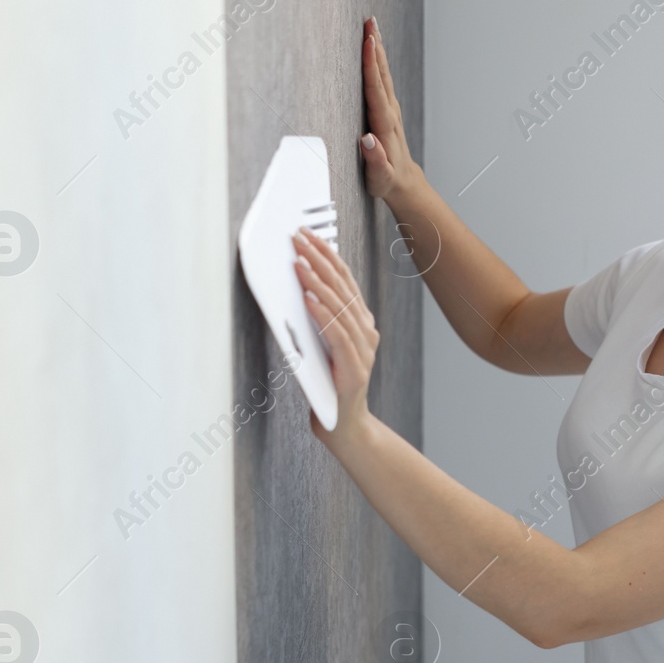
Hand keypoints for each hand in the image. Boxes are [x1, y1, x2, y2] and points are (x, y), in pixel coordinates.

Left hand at [291, 226, 376, 444]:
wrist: (343, 426)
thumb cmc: (328, 386)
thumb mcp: (322, 344)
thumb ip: (318, 320)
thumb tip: (297, 287)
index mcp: (361, 323)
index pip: (345, 281)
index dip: (327, 255)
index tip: (308, 236)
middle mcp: (367, 332)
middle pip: (343, 288)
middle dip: (319, 259)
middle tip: (298, 240)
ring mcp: (364, 350)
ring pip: (340, 308)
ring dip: (317, 283)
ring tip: (299, 264)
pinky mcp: (354, 369)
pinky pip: (338, 335)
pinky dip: (322, 315)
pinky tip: (309, 300)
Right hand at [359, 16, 421, 202]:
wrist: (403, 182)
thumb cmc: (388, 181)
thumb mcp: (379, 177)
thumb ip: (375, 160)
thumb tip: (368, 141)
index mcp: (385, 125)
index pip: (376, 90)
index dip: (370, 65)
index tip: (368, 43)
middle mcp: (390, 113)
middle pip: (381, 74)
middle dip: (375, 47)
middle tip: (370, 21)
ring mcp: (390, 109)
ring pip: (383, 74)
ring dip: (378, 49)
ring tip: (371, 26)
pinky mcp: (388, 109)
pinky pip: (382, 79)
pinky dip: (377, 61)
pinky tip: (374, 49)